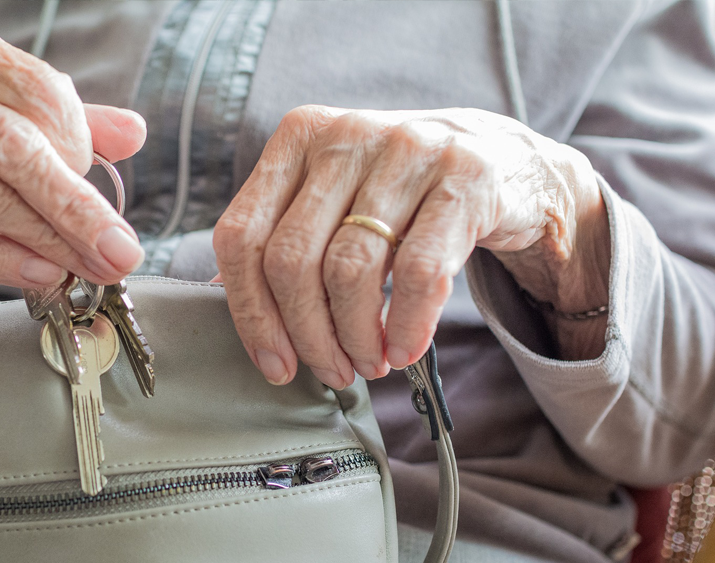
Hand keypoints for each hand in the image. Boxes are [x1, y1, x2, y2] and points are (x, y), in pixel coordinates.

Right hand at [0, 10, 146, 299]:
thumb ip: (63, 118)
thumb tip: (132, 132)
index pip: (37, 90)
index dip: (79, 145)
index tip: (102, 189)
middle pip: (10, 145)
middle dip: (74, 206)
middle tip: (118, 250)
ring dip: (43, 239)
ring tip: (84, 267)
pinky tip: (36, 272)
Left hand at [213, 105, 609, 387]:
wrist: (507, 162)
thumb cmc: (404, 193)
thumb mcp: (337, 197)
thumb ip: (284, 236)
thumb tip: (232, 303)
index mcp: (298, 137)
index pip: (244, 235)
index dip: (250, 312)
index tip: (274, 362)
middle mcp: (346, 135)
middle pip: (291, 259)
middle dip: (306, 334)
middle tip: (331, 370)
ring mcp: (407, 150)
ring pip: (350, 269)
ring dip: (355, 337)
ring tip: (369, 362)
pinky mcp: (463, 177)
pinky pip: (419, 272)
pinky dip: (406, 326)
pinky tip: (404, 349)